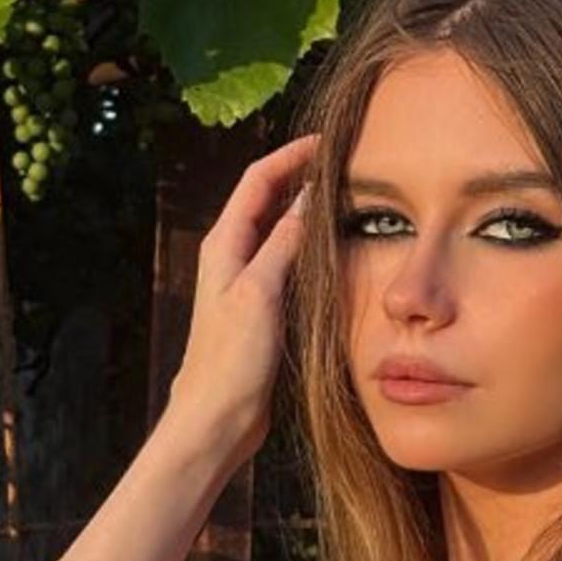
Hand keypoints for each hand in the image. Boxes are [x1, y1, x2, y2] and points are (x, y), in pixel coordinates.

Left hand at [164, 133, 318, 471]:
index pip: (258, 181)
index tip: (327, 141)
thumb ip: (283, 244)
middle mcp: (233, 259)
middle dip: (301, 177)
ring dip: (308, 212)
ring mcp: (247, 285)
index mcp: (224, 246)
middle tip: (344, 164)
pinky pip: (288, 265)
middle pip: (268, 201)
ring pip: (280, 233)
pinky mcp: (261, 311)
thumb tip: (308, 199)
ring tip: (345, 199)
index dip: (290, 156)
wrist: (216, 419)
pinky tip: (335, 253)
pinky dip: (310, 249)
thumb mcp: (259, 293)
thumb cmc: (230, 361)